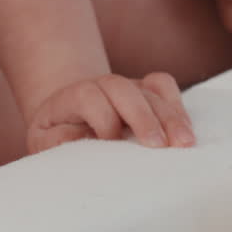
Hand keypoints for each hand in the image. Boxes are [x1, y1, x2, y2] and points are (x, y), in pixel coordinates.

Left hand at [26, 73, 194, 153]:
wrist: (66, 116)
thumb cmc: (57, 135)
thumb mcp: (45, 141)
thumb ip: (56, 139)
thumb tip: (82, 138)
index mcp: (72, 97)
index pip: (89, 97)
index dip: (103, 119)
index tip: (110, 142)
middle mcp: (102, 86)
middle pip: (123, 89)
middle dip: (143, 117)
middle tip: (159, 146)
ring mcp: (127, 86)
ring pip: (151, 90)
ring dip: (170, 116)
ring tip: (185, 144)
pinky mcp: (145, 91)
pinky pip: (164, 85)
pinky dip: (177, 104)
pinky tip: (187, 130)